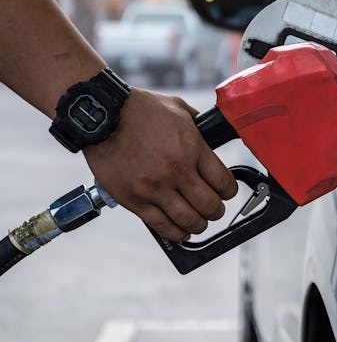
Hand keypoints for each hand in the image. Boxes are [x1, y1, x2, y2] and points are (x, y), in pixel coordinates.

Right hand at [83, 89, 237, 240]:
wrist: (101, 116)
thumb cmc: (139, 110)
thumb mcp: (179, 109)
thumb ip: (198, 125)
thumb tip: (213, 135)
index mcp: (193, 148)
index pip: (224, 182)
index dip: (229, 192)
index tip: (226, 193)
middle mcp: (177, 171)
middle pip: (210, 205)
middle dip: (216, 211)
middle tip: (214, 209)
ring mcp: (155, 188)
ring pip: (189, 220)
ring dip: (199, 225)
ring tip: (199, 222)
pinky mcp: (134, 199)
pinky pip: (161, 225)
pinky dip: (175, 233)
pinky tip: (181, 232)